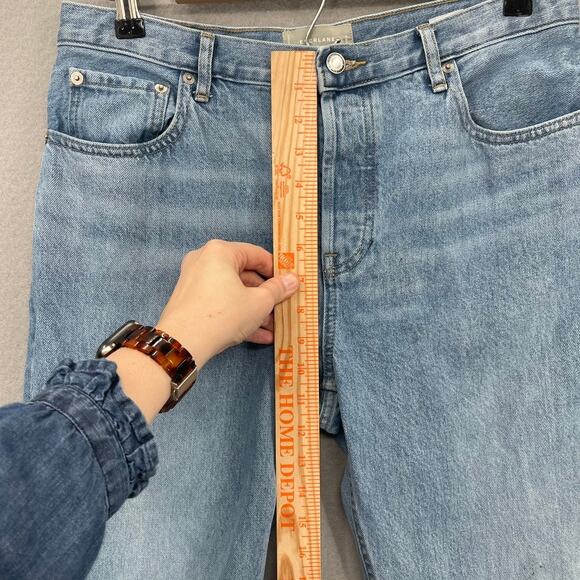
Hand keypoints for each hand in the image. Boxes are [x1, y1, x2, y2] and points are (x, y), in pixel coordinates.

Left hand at [155, 239, 299, 368]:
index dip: (276, 270)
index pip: (256, 254)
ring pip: (232, 292)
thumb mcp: (259, 302)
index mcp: (221, 251)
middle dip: (265, 296)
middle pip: (244, 275)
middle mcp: (204, 260)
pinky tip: (258, 336)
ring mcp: (194, 281)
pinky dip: (237, 315)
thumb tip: (292, 280)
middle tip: (280, 308)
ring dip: (254, 309)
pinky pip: (220, 303)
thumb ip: (277, 289)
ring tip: (271, 328)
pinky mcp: (189, 301)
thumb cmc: (223, 314)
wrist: (183, 342)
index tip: (288, 284)